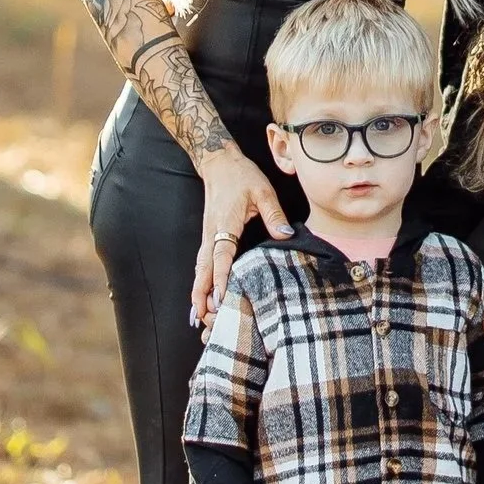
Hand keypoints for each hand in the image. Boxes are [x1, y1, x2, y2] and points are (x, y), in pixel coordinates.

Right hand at [191, 147, 292, 325]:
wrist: (219, 163)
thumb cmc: (242, 176)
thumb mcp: (262, 191)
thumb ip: (273, 213)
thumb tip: (284, 235)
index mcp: (225, 223)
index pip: (221, 255)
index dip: (220, 278)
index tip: (219, 299)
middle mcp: (211, 233)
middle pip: (204, 269)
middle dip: (202, 295)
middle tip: (204, 320)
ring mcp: (207, 236)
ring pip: (200, 269)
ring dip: (198, 292)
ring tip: (198, 318)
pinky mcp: (208, 237)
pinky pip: (202, 264)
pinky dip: (200, 282)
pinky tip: (200, 298)